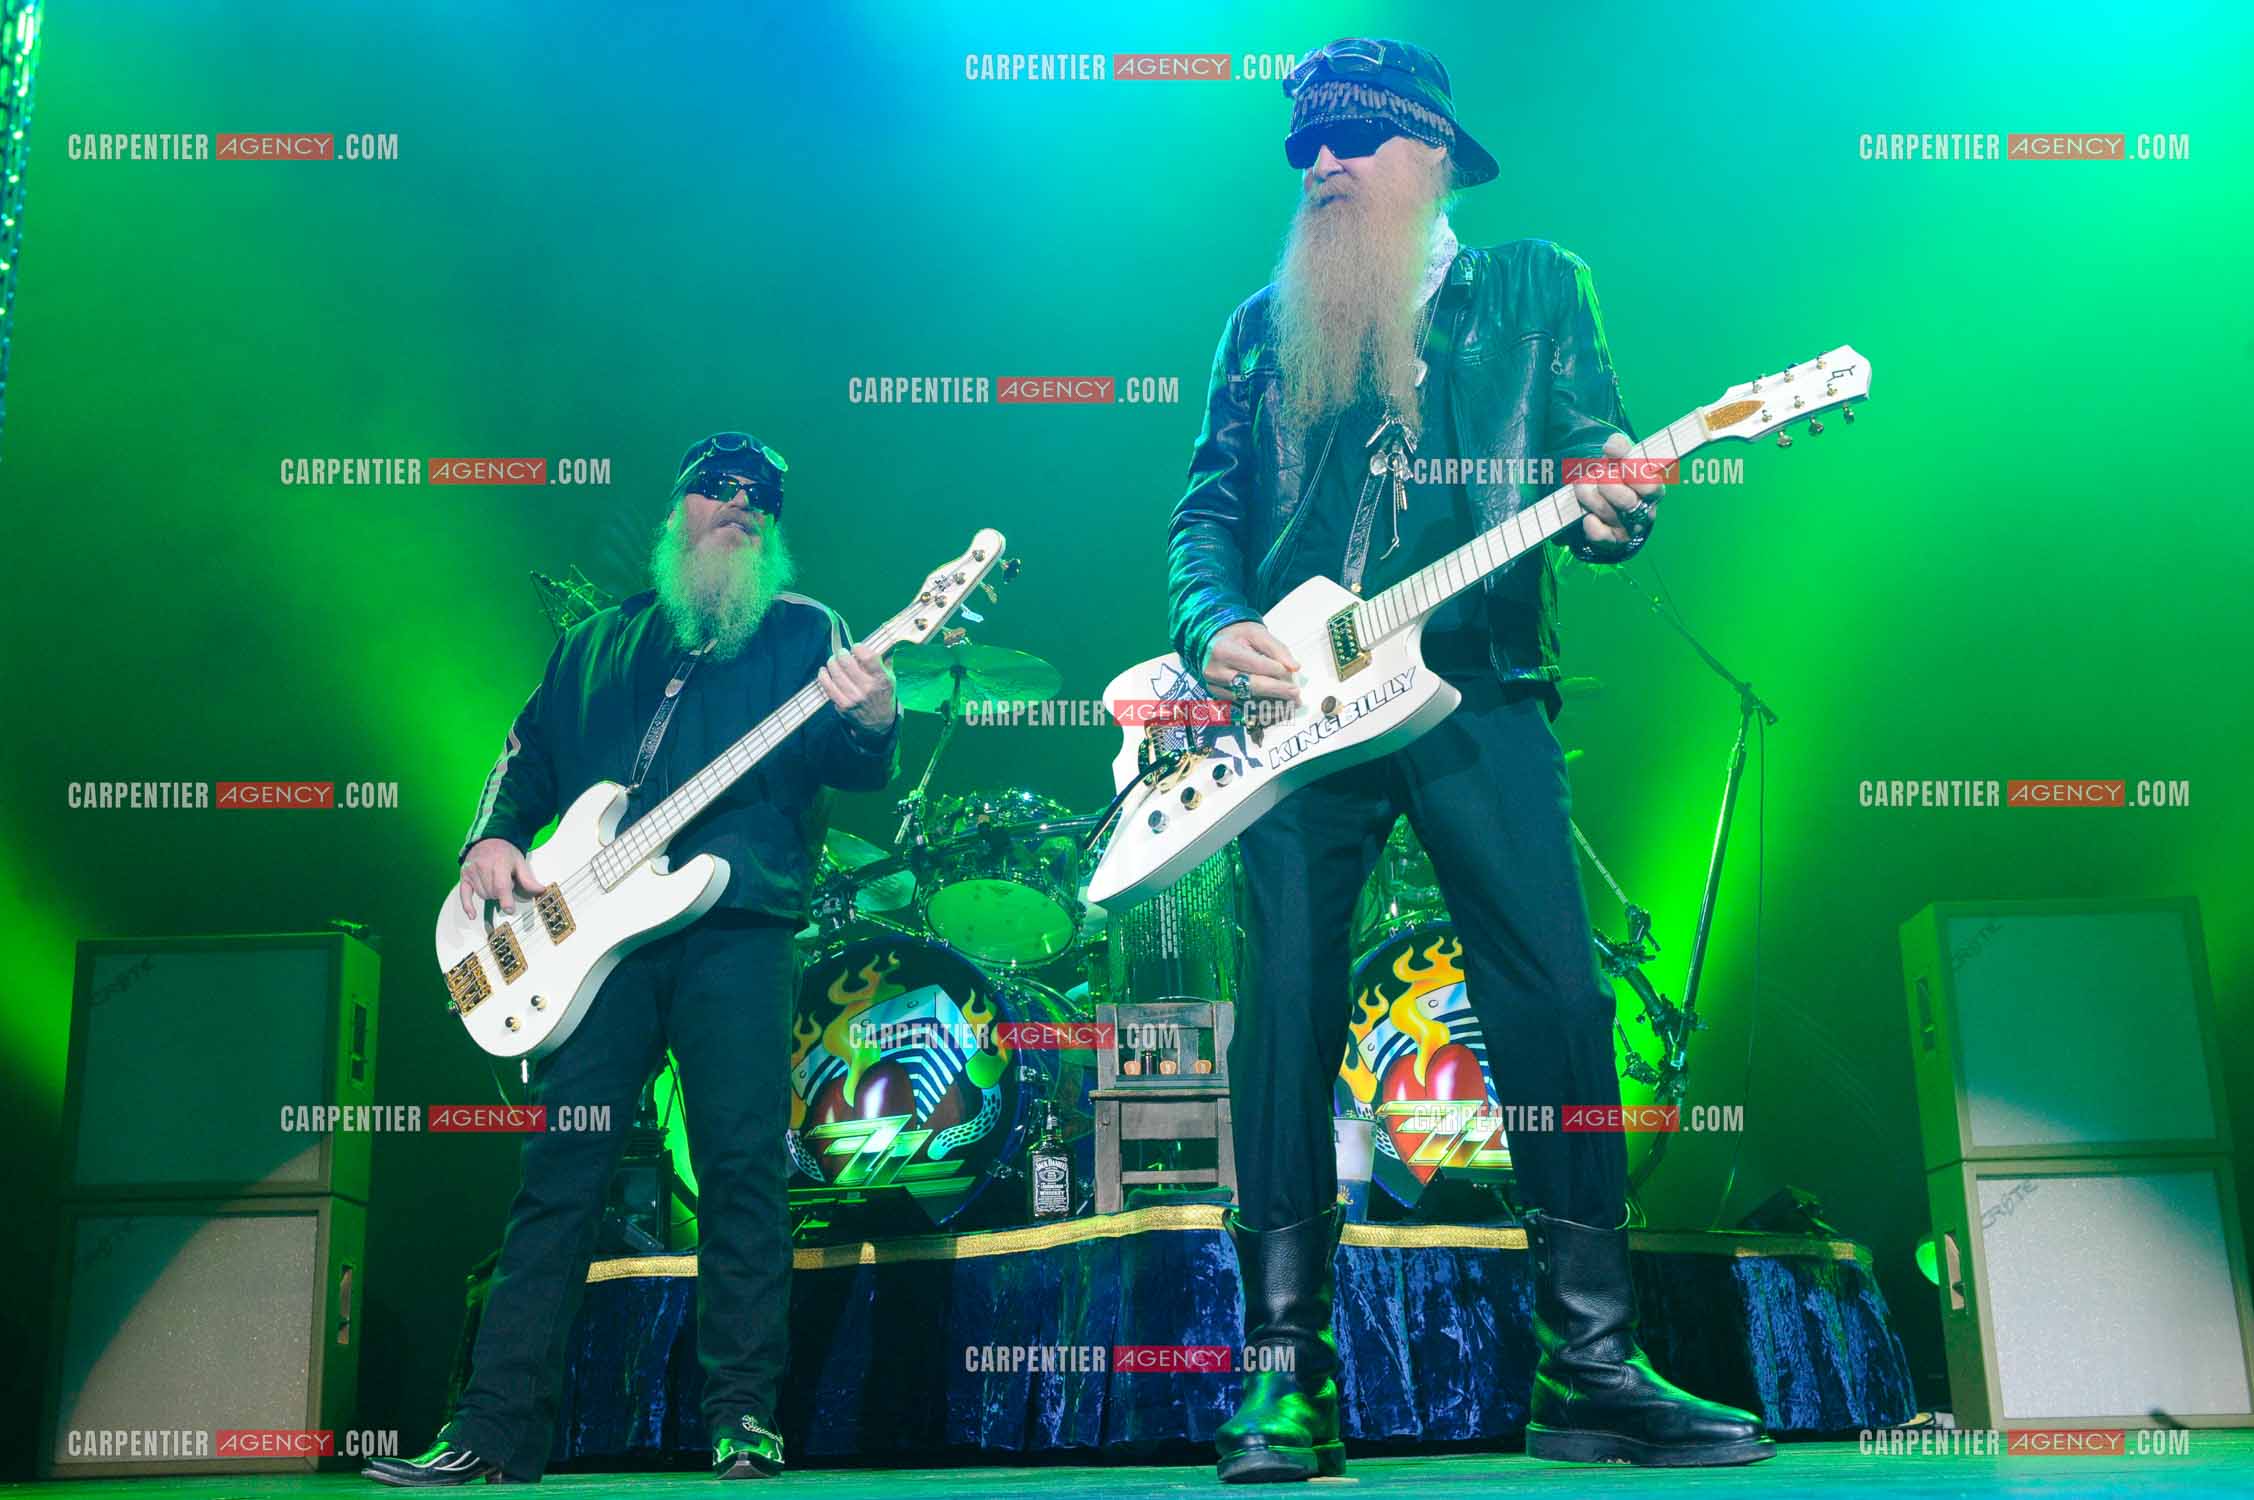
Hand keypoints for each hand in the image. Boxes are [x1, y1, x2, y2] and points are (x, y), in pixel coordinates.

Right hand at [460, 838, 543, 918]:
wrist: (488, 839)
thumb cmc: (504, 851)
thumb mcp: (519, 862)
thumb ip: (528, 879)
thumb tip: (541, 890)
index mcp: (499, 862)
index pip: (501, 886)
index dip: (506, 900)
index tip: (509, 909)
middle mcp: (483, 866)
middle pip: (492, 893)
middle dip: (501, 893)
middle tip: (504, 881)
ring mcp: (472, 871)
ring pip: (482, 895)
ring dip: (490, 894)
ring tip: (494, 881)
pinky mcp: (464, 875)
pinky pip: (464, 894)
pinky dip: (468, 906)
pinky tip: (473, 914)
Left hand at [818, 643, 896, 733]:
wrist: (879, 722)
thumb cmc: (882, 694)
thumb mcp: (890, 677)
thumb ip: (884, 659)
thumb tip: (881, 640)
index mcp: (881, 678)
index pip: (868, 658)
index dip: (858, 648)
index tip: (855, 647)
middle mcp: (868, 688)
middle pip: (848, 664)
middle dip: (841, 654)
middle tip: (841, 653)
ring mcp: (854, 698)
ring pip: (836, 674)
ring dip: (832, 663)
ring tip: (833, 660)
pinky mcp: (843, 705)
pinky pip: (828, 687)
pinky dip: (824, 676)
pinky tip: (824, 671)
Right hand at [1203, 620, 1301, 704]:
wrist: (1215, 644)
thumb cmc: (1237, 636)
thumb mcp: (1257, 633)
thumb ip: (1277, 648)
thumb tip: (1294, 667)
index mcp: (1223, 651)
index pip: (1255, 665)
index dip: (1276, 670)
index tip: (1292, 672)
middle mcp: (1215, 673)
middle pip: (1251, 686)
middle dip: (1277, 691)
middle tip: (1296, 693)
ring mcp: (1216, 689)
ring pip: (1248, 702)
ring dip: (1273, 705)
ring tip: (1291, 704)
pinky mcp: (1220, 700)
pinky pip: (1244, 710)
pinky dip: (1263, 711)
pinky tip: (1279, 710)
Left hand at [1572, 429, 1662, 545]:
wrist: (1602, 502)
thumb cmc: (1615, 476)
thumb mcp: (1619, 457)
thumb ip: (1619, 446)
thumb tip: (1612, 448)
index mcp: (1652, 490)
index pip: (1650, 486)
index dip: (1632, 474)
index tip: (1618, 464)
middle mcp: (1644, 511)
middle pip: (1627, 501)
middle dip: (1606, 485)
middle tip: (1598, 477)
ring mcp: (1629, 529)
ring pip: (1609, 514)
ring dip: (1589, 497)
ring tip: (1582, 487)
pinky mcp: (1612, 543)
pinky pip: (1600, 535)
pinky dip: (1591, 524)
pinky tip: (1588, 516)